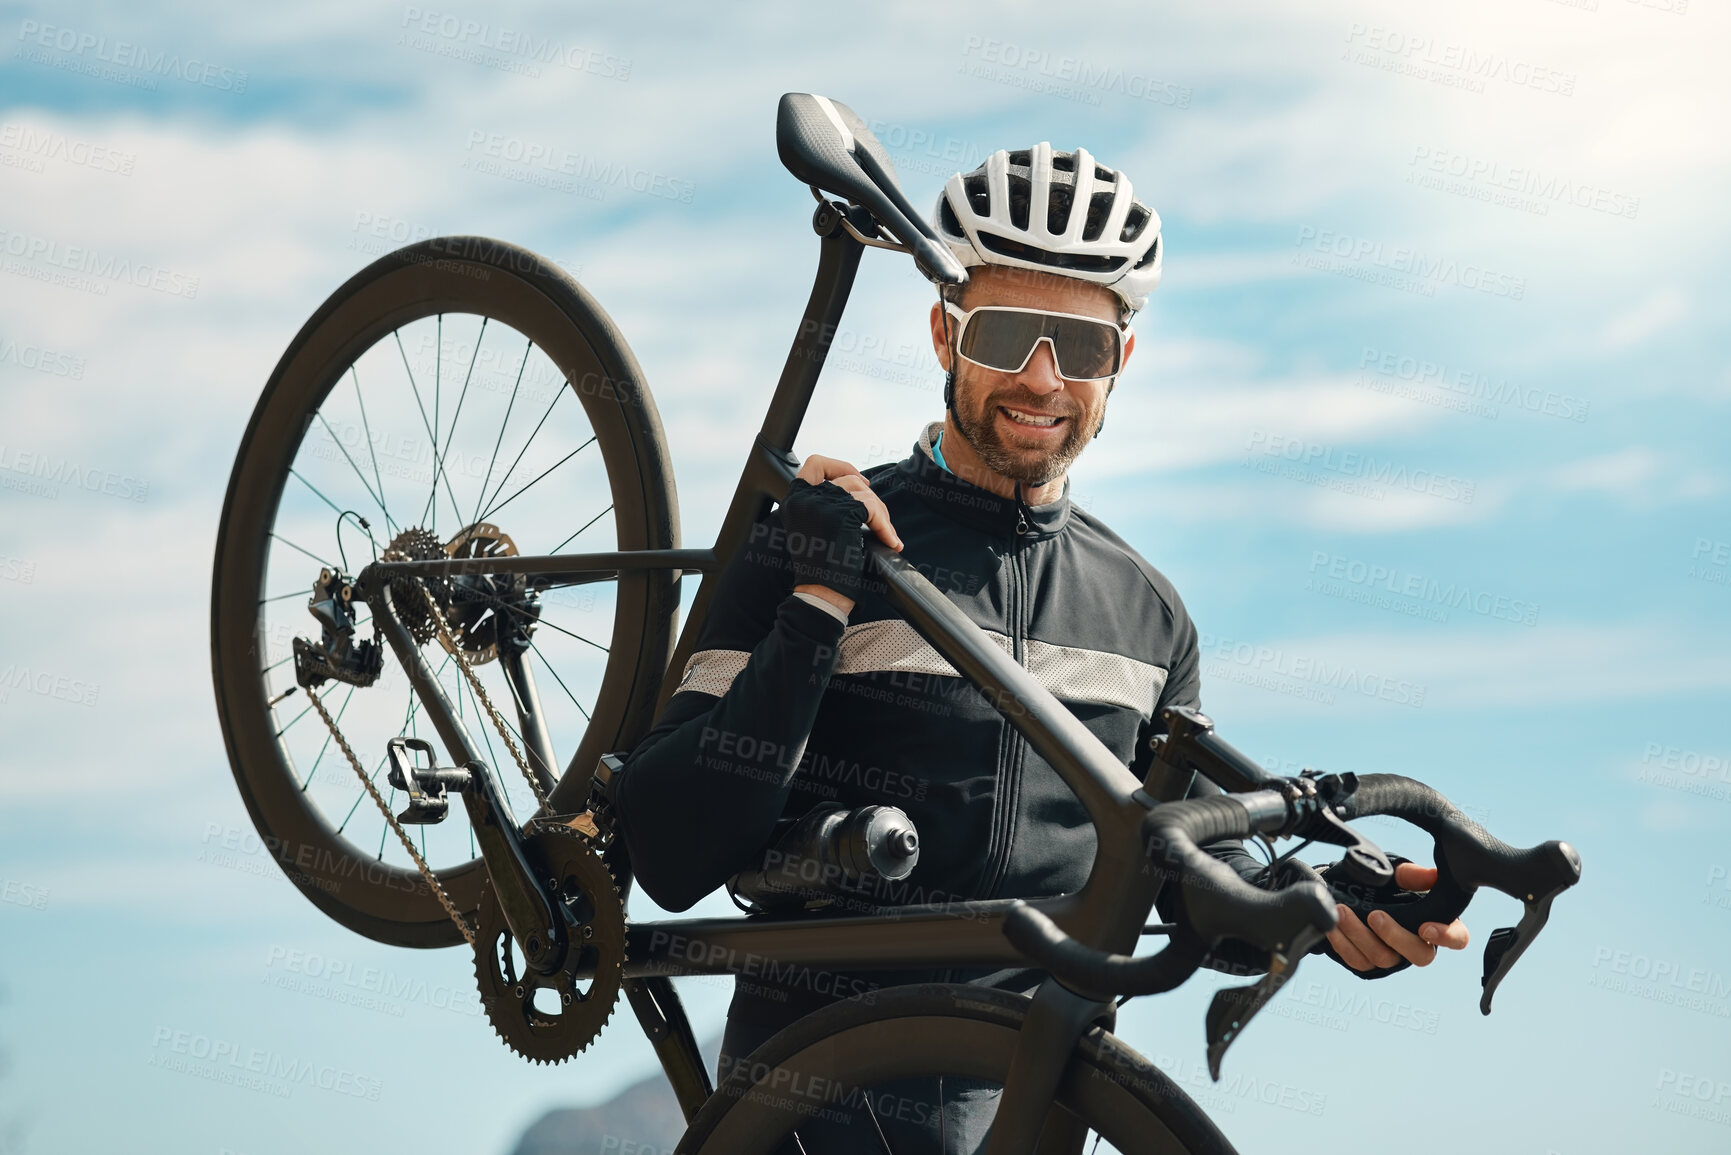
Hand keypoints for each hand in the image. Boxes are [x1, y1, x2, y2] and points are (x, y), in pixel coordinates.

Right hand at [780, 456, 901, 614]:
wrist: (821, 594)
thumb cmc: (821, 568)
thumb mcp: (813, 528)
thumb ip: (823, 506)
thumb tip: (857, 487)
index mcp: (794, 500)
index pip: (815, 463)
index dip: (840, 466)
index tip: (858, 479)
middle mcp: (804, 498)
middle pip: (848, 478)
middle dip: (870, 496)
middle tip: (878, 518)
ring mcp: (822, 504)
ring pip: (864, 492)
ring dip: (880, 513)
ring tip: (885, 534)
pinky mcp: (841, 514)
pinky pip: (873, 509)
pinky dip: (885, 526)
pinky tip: (890, 541)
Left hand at [1327, 862, 1469, 971]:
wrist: (1345, 888)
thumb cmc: (1381, 882)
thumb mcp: (1396, 872)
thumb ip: (1413, 874)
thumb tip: (1432, 875)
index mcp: (1436, 921)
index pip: (1457, 937)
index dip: (1447, 937)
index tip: (1425, 927)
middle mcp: (1417, 943)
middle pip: (1420, 956)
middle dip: (1395, 936)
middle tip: (1375, 916)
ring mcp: (1393, 956)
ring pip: (1383, 958)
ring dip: (1360, 936)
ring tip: (1343, 912)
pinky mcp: (1368, 963)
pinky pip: (1358, 961)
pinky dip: (1344, 944)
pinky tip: (1334, 927)